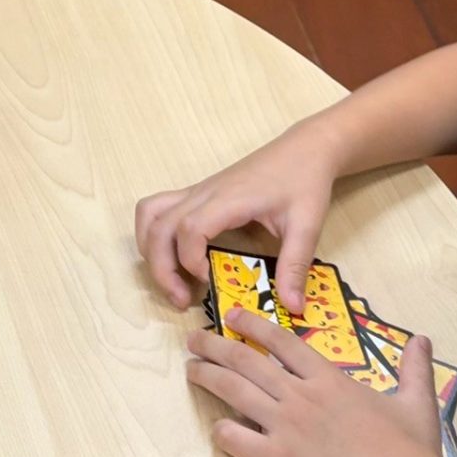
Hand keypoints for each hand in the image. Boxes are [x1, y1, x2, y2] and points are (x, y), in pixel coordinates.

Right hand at [136, 123, 342, 311]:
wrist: (303, 148)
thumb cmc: (303, 181)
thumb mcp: (306, 226)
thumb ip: (295, 265)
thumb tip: (292, 307)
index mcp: (228, 199)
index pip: (189, 229)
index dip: (191, 261)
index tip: (211, 280)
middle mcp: (203, 193)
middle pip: (159, 227)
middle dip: (161, 268)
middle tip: (181, 300)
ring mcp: (197, 191)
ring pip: (150, 214)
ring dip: (150, 249)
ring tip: (169, 279)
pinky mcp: (197, 192)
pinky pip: (159, 208)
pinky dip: (154, 232)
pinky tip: (173, 254)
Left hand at [186, 311, 456, 456]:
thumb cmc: (410, 453)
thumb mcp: (417, 405)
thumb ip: (414, 370)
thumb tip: (423, 340)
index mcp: (329, 379)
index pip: (281, 340)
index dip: (252, 324)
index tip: (231, 315)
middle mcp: (301, 396)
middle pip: (247, 360)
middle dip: (215, 346)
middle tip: (194, 340)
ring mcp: (286, 427)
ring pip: (234, 392)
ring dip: (208, 377)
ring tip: (191, 370)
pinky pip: (236, 439)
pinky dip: (221, 431)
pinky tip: (217, 427)